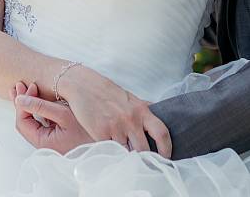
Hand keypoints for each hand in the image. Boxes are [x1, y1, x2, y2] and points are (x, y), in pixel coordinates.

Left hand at [13, 81, 91, 153]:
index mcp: (43, 142)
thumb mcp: (64, 115)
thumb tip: (18, 99)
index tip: (31, 86)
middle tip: (20, 84)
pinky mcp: (58, 135)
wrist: (108, 140)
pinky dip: (39, 109)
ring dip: (30, 104)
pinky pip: (43, 121)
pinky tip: (40, 96)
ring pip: (34, 121)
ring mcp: (51, 140)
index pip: (22, 122)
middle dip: (22, 102)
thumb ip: (40, 106)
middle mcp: (44, 143)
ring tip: (28, 87)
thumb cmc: (88, 129)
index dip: (22, 103)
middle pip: (25, 122)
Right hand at [55, 64, 172, 156]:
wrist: (82, 85)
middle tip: (144, 164)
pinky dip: (111, 154)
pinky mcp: (101, 133)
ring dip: (126, 158)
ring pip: (127, 153)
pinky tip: (109, 151)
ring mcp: (116, 127)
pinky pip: (110, 151)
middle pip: (145, 150)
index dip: (166, 149)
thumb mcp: (131, 99)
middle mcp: (131, 119)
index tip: (166, 158)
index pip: (161, 133)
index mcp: (141, 110)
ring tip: (124, 158)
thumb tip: (157, 120)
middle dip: (145, 160)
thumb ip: (144, 111)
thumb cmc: (107, 92)